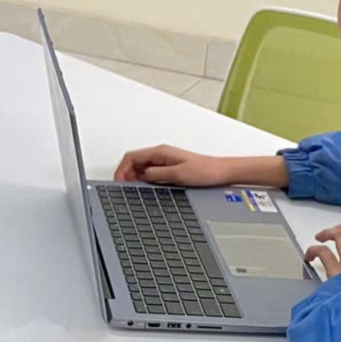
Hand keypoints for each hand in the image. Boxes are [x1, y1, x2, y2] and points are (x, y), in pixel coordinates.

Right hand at [115, 145, 235, 186]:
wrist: (221, 172)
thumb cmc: (205, 171)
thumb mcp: (178, 174)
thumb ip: (157, 175)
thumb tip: (142, 177)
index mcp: (160, 152)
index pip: (132, 157)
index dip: (122, 169)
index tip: (119, 181)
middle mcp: (161, 155)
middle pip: (134, 161)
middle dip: (125, 174)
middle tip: (123, 187)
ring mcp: (164, 161)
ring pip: (141, 167)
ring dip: (134, 177)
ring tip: (133, 189)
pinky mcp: (169, 168)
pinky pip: (150, 172)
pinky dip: (144, 180)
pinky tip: (146, 188)